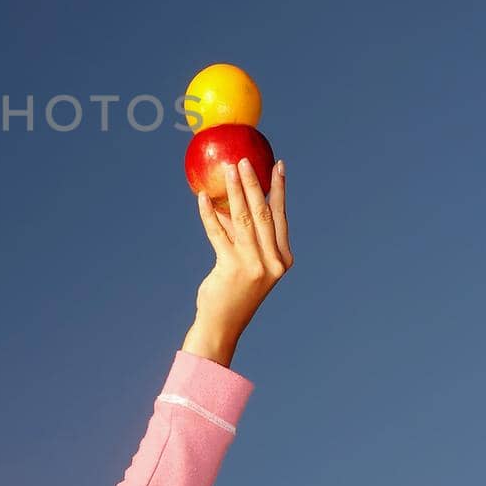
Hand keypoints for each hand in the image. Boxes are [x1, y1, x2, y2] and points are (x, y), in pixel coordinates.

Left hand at [191, 159, 293, 344]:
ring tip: (227, 170)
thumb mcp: (246, 261)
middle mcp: (273, 261)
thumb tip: (227, 200)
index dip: (278, 189)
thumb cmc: (234, 291)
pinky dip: (209, 214)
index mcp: (283, 258)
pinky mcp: (232, 268)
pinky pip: (218, 233)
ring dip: (233, 191)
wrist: (223, 325)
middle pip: (263, 213)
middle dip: (253, 183)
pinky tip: (202, 198)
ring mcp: (254, 265)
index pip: (281, 216)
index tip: (277, 166)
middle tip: (244, 160)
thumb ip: (243, 235)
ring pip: (242, 219)